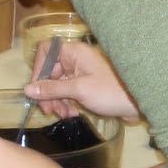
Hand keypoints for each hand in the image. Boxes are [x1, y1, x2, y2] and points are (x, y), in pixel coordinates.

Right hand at [24, 40, 139, 121]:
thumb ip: (52, 89)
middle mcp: (77, 59)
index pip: (46, 52)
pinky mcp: (87, 85)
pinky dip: (67, 102)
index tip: (35, 89)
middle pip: (51, 71)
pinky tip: (72, 114)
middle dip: (48, 92)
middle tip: (48, 111)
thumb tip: (28, 89)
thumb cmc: (110, 92)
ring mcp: (82, 72)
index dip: (38, 69)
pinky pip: (69, 91)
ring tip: (63, 115)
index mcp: (75, 52)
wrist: (139, 102)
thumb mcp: (78, 90)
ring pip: (59, 84)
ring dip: (57, 100)